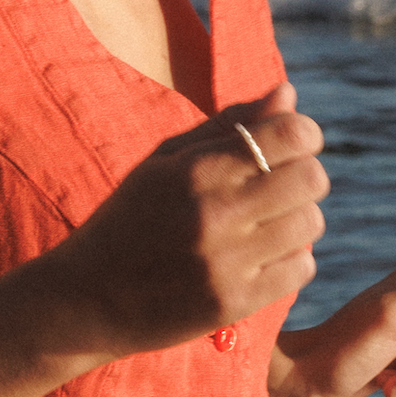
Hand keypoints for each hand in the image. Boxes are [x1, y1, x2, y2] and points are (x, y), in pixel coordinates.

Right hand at [37, 83, 327, 363]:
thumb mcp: (163, 164)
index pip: (289, 135)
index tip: (294, 145)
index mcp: (196, 171)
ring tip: (270, 225)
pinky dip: (292, 261)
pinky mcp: (232, 303)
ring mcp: (225, 262)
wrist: (84, 300)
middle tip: (284, 188)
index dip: (304, 134)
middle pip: (311, 178)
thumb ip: (227, 127)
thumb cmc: (126, 221)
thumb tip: (288, 94)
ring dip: (300, 220)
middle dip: (306, 177)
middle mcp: (214, 213)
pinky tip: (264, 258)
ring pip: (310, 224)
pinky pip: (300, 270)